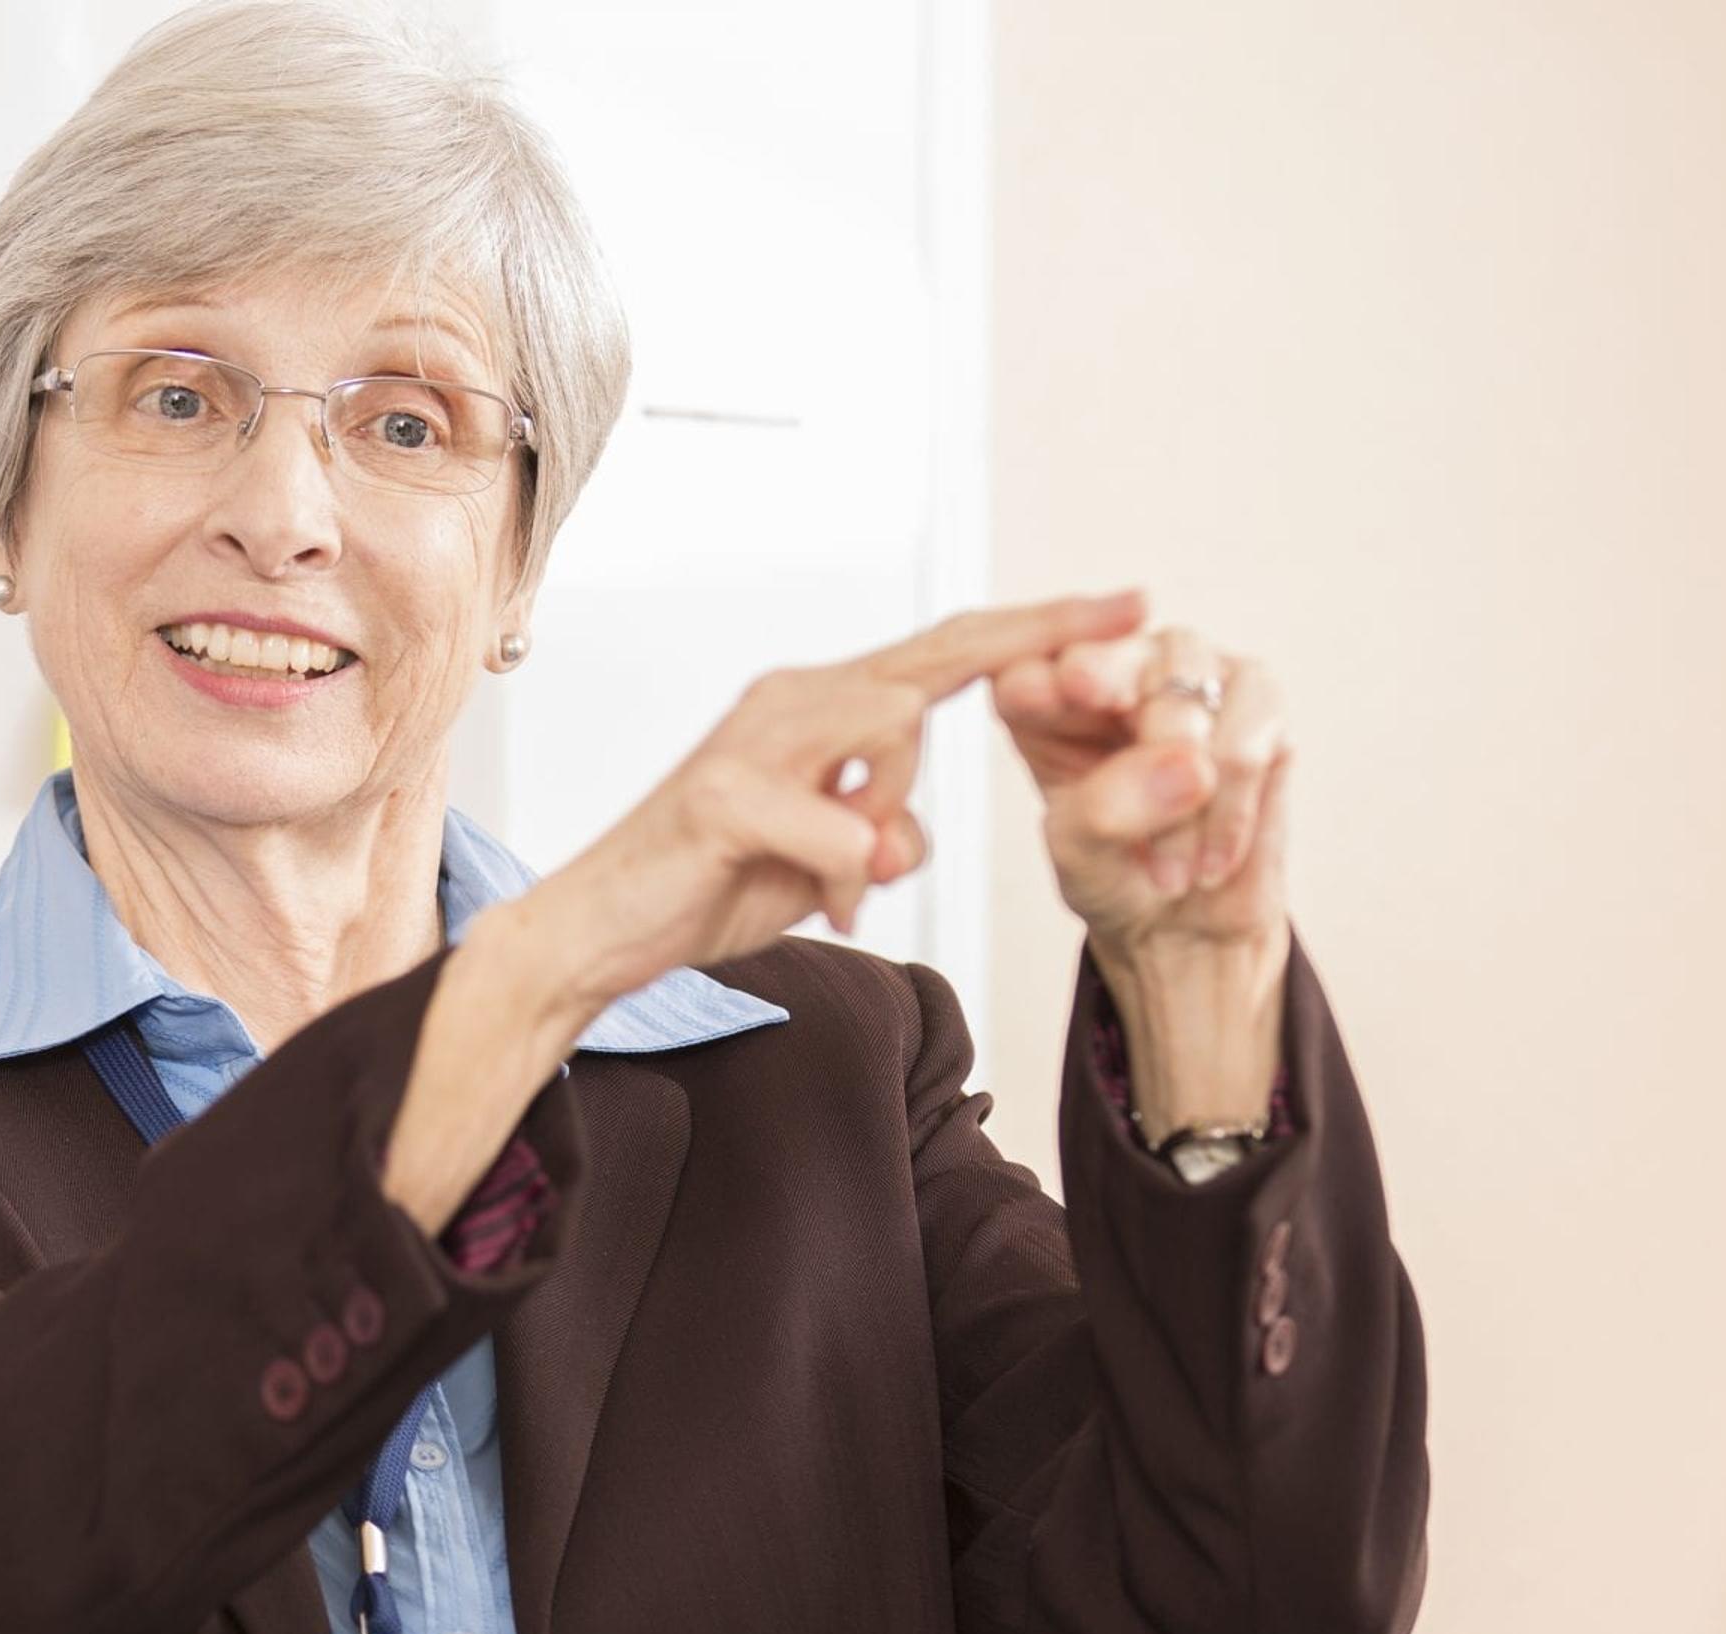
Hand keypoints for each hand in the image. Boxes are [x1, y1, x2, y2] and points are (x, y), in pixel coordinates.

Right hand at [386, 593, 1149, 1226]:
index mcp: (818, 713)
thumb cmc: (705, 890)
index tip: (1127, 609)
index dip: (1034, 633)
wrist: (595, 933)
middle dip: (1037, 638)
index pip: (941, 657)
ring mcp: (753, 741)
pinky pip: (834, 824)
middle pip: (931, 661)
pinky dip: (844, 867)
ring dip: (893, 820)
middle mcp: (790, 702)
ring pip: (892, 734)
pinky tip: (820, 902)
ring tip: (846, 884)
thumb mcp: (820, 866)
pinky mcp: (722, 796)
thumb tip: (903, 840)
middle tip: (1130, 615)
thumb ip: (874, 836)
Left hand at [993, 619, 1292, 959]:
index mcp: (1046, 690)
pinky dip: (1228, 812)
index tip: (1073, 685)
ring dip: (1185, 801)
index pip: (1038, 660)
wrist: (1181, 921)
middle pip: (1128, 661)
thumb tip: (1190, 765)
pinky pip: (1248, 740)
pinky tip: (1211, 862)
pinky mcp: (1258, 701)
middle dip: (1140, 752)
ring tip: (1170, 875)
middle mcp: (1121, 663)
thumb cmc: (1113, 870)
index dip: (1055, 671)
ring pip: (1193, 700)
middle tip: (1134, 826)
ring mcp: (1195, 671)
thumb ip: (1107, 805)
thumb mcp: (1079, 852)